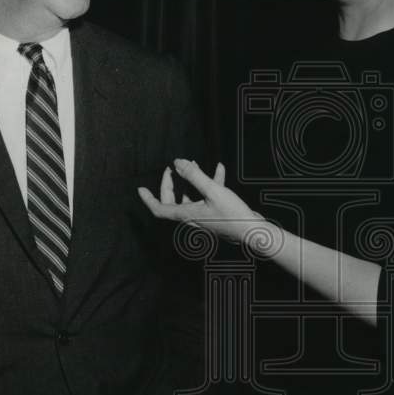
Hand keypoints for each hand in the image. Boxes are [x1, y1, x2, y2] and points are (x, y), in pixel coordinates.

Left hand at [138, 159, 265, 244]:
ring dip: (191, 182)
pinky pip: (207, 198)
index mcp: (186, 215)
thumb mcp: (212, 191)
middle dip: (170, 184)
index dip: (148, 199)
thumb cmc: (232, 214)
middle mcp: (191, 218)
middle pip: (172, 202)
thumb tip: (177, 163)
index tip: (141, 189)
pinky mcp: (215, 215)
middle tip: (171, 170)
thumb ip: (194, 176)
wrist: (253, 231)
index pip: (159, 209)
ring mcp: (203, 217)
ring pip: (190, 198)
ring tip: (194, 165)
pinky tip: (219, 170)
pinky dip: (210, 184)